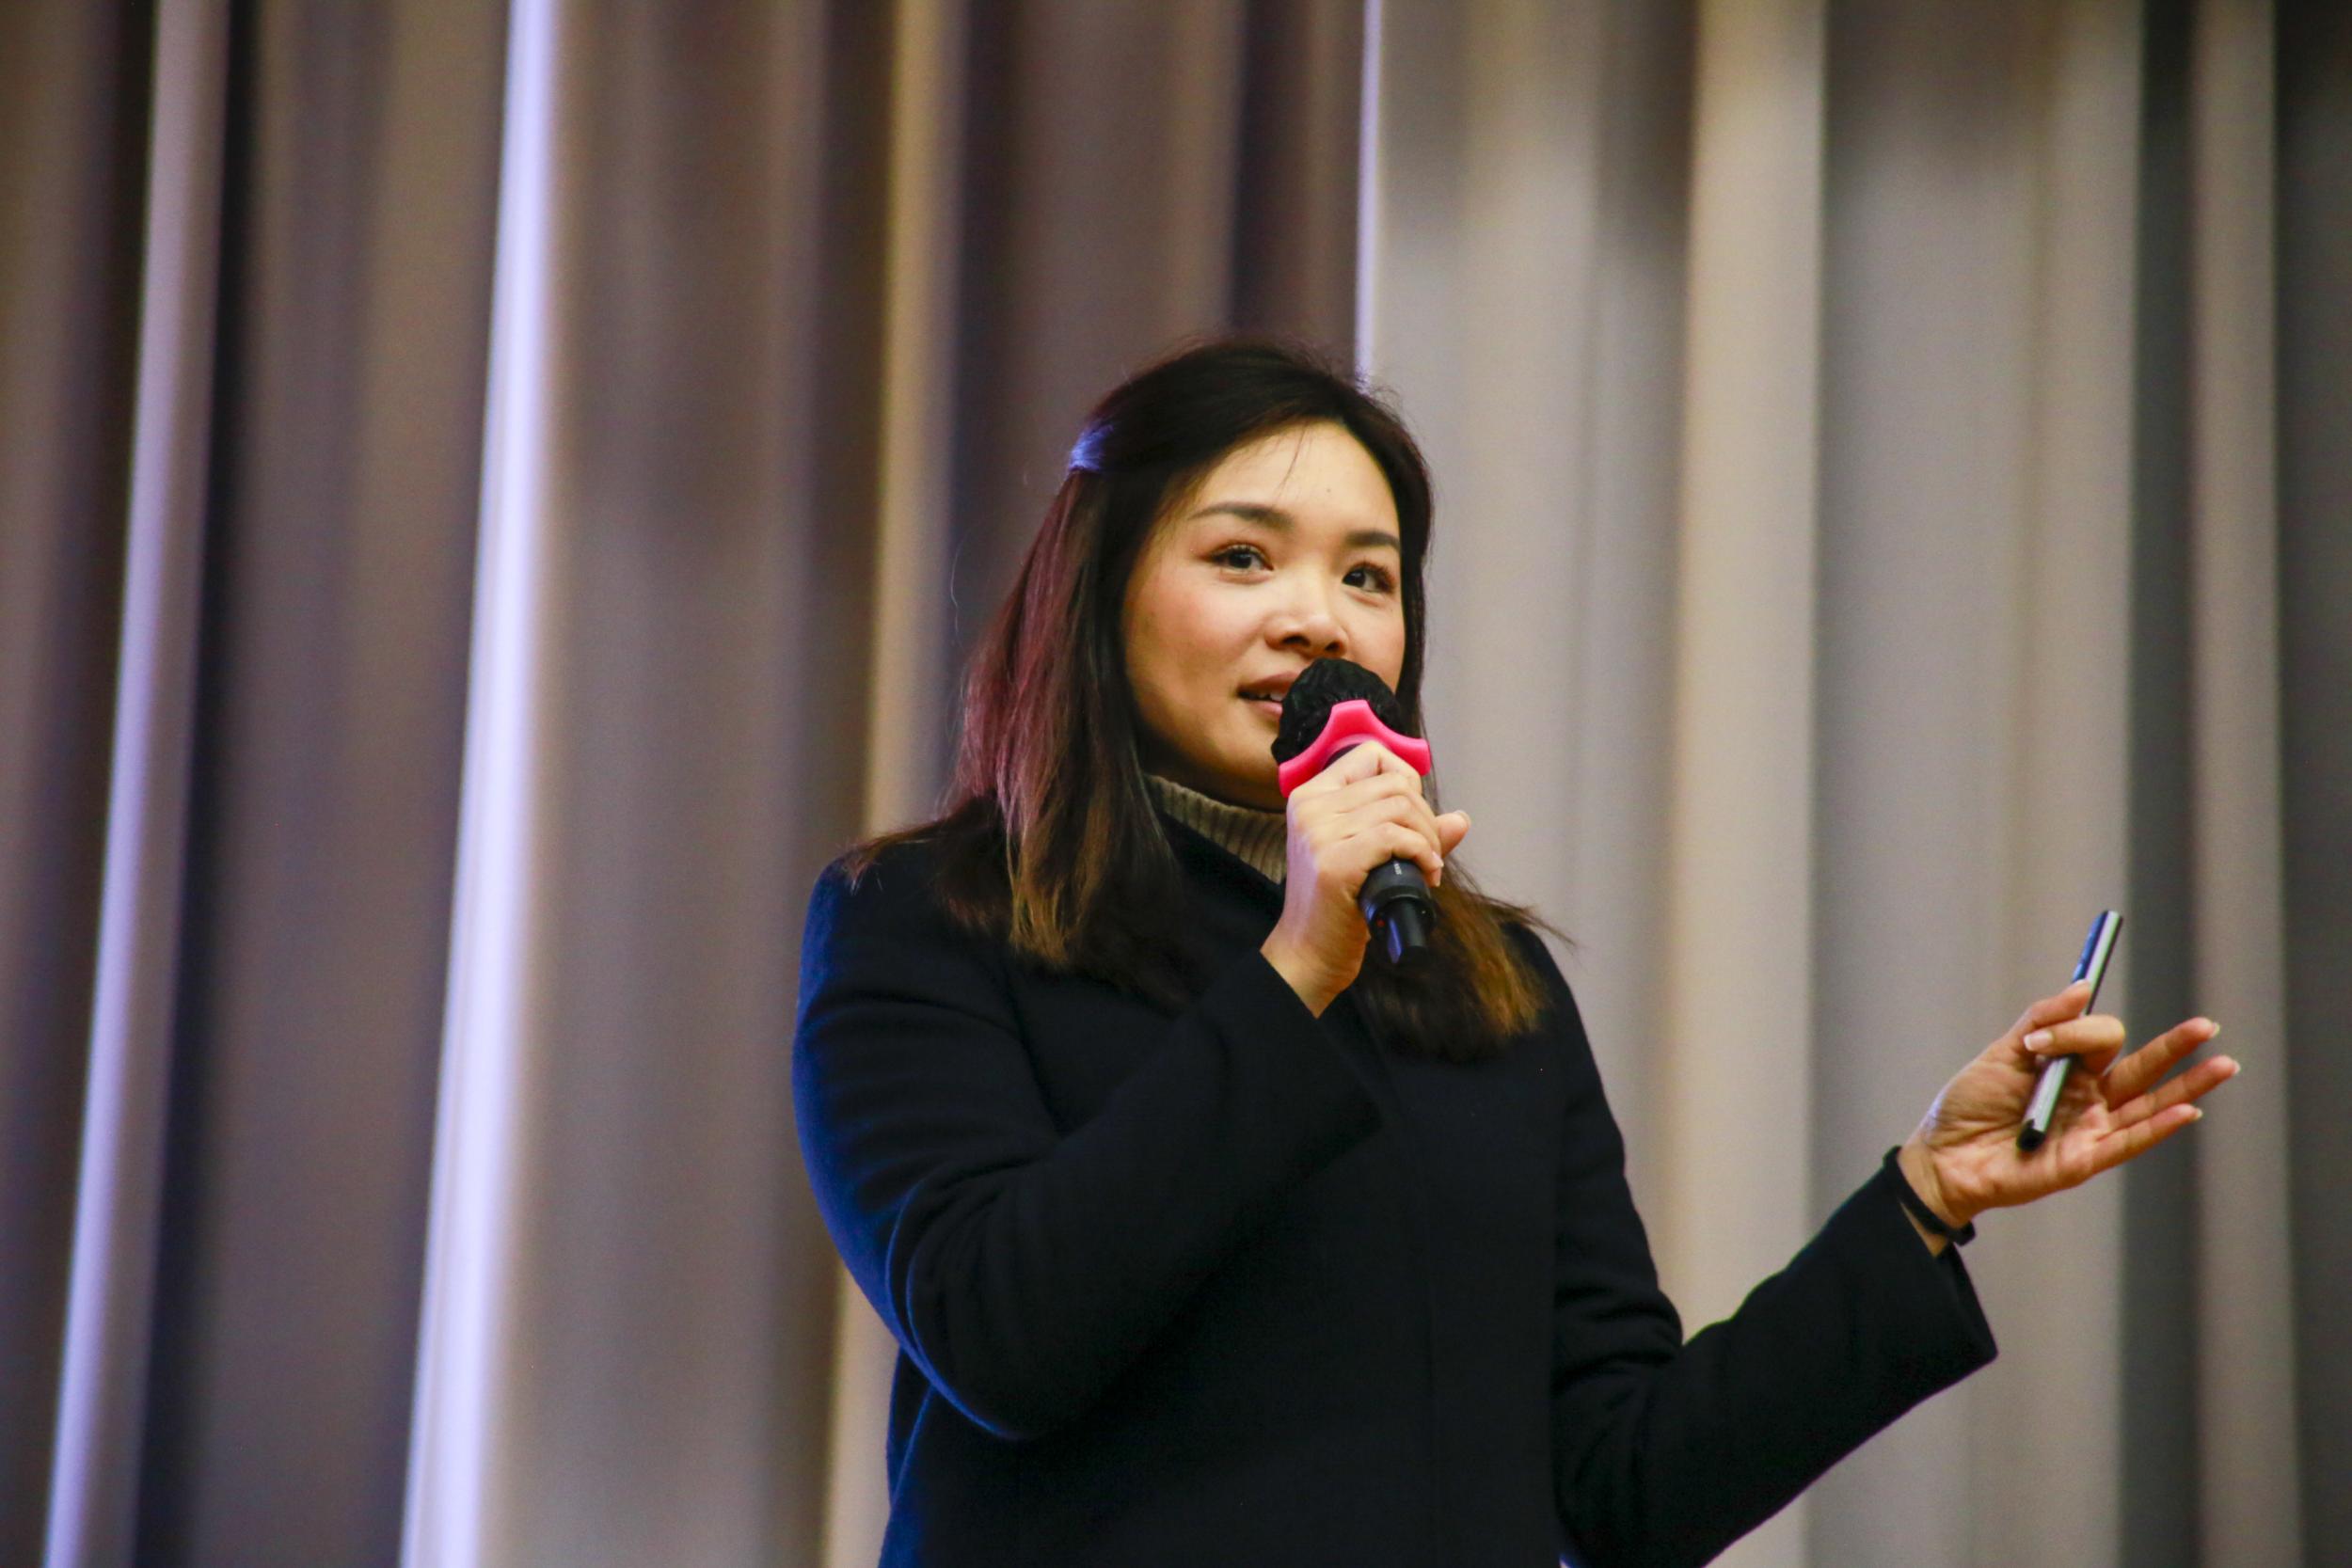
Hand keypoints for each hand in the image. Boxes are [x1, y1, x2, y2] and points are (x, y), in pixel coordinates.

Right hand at [1259, 741, 1470, 1014]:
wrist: (1309, 954)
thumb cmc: (1338, 907)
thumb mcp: (1370, 858)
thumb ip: (1411, 833)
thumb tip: (1460, 819)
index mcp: (1312, 797)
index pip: (1370, 754)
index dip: (1405, 780)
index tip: (1411, 818)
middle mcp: (1311, 807)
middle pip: (1395, 783)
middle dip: (1426, 818)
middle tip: (1428, 854)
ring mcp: (1319, 833)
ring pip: (1400, 807)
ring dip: (1427, 839)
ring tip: (1427, 868)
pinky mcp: (1333, 862)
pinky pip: (1395, 836)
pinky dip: (1422, 854)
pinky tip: (1425, 876)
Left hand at [1898, 980, 2239, 1232]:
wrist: (1942, 1155)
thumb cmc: (1968, 1105)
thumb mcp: (2002, 1054)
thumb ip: (2042, 1022)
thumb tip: (2082, 985)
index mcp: (2069, 1069)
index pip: (2101, 1040)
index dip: (2078, 1032)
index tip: (2037, 1044)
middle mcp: (2088, 1098)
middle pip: (2142, 1069)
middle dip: (2175, 1047)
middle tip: (2206, 1025)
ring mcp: (2091, 1129)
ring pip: (2149, 1104)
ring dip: (2187, 1086)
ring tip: (2223, 1064)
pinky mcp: (2085, 1160)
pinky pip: (2129, 1141)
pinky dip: (2157, 1126)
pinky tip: (2186, 1110)